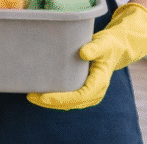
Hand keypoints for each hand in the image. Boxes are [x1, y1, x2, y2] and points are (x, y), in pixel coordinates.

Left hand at [27, 2, 146, 109]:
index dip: (61, 98)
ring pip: (68, 103)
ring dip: (50, 102)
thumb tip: (83, 53)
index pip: (78, 96)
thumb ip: (95, 48)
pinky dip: (54, 97)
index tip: (44, 96)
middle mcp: (94, 92)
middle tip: (31, 96)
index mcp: (99, 82)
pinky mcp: (83, 89)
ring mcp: (89, 93)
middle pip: (70, 103)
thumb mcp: (103, 43)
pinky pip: (68, 98)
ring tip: (32, 95)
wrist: (115, 48)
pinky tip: (41, 92)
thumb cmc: (108, 45)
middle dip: (50, 102)